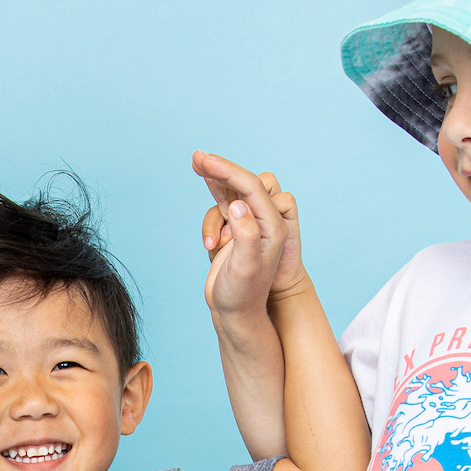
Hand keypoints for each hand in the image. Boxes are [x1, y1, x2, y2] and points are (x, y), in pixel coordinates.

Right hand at [192, 151, 304, 315]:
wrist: (235, 314)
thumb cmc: (241, 295)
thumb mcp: (245, 268)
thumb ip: (246, 236)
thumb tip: (238, 205)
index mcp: (272, 227)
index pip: (251, 188)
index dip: (227, 171)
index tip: (204, 161)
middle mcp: (264, 221)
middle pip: (244, 183)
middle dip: (221, 168)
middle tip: (197, 156)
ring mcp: (249, 224)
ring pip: (234, 190)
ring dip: (216, 175)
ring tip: (197, 161)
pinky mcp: (236, 230)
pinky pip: (226, 201)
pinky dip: (215, 188)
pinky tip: (206, 177)